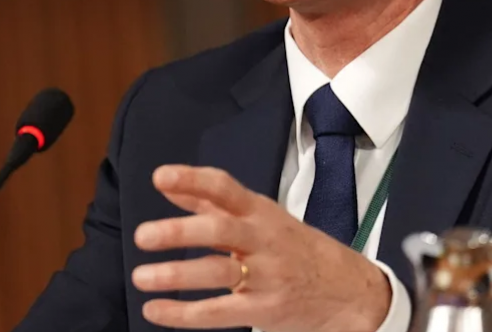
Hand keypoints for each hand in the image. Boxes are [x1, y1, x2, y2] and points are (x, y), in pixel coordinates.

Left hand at [131, 165, 390, 331]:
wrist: (350, 290)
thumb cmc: (296, 248)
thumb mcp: (262, 217)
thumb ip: (212, 201)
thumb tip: (169, 184)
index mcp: (261, 211)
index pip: (225, 188)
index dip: (192, 180)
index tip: (160, 177)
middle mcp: (263, 239)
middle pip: (221, 230)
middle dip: (180, 231)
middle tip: (144, 235)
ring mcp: (266, 276)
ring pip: (219, 272)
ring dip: (176, 275)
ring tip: (141, 277)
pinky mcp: (264, 310)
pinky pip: (219, 312)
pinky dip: (184, 314)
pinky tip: (155, 310)